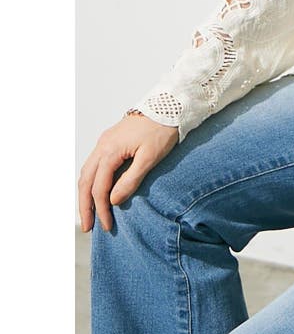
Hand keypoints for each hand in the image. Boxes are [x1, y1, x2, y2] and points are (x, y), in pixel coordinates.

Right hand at [78, 114, 178, 232]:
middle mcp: (102, 146)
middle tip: (88, 227)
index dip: (101, 209)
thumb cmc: (162, 130)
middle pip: (85, 181)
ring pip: (86, 172)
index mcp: (110, 151)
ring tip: (88, 213)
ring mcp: (104, 142)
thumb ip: (131, 179)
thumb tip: (113, 201)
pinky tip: (95, 191)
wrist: (167, 106)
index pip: (99, 187)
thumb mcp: (150, 158)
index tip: (107, 226)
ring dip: (85, 194)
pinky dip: (91, 181)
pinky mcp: (109, 140)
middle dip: (85, 206)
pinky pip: (93, 164)